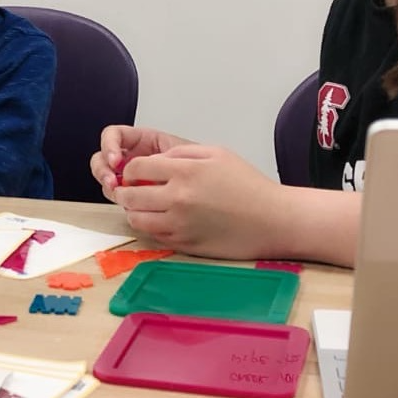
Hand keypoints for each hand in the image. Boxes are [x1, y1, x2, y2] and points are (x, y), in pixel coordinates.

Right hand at [90, 125, 194, 199]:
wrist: (211, 190)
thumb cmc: (201, 168)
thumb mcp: (186, 154)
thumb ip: (164, 155)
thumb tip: (149, 163)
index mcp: (142, 141)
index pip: (114, 135)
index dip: (109, 145)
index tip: (116, 160)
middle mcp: (132, 158)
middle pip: (102, 157)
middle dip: (103, 169)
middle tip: (113, 181)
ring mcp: (130, 178)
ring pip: (105, 177)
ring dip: (107, 184)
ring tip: (118, 193)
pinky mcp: (133, 196)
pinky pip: (117, 195)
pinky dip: (118, 199)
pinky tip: (130, 203)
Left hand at [112, 144, 291, 260]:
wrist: (272, 220)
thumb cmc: (248, 184)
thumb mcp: (217, 153)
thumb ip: (181, 152)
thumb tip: (154, 160)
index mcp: (185, 172)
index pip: (136, 168)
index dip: (130, 169)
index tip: (134, 172)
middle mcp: (178, 199)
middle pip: (130, 196)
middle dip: (125, 191)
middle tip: (130, 190)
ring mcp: (179, 225)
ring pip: (136, 219)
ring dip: (134, 211)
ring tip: (144, 206)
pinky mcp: (184, 245)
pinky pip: (153, 235)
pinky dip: (151, 227)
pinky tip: (162, 219)